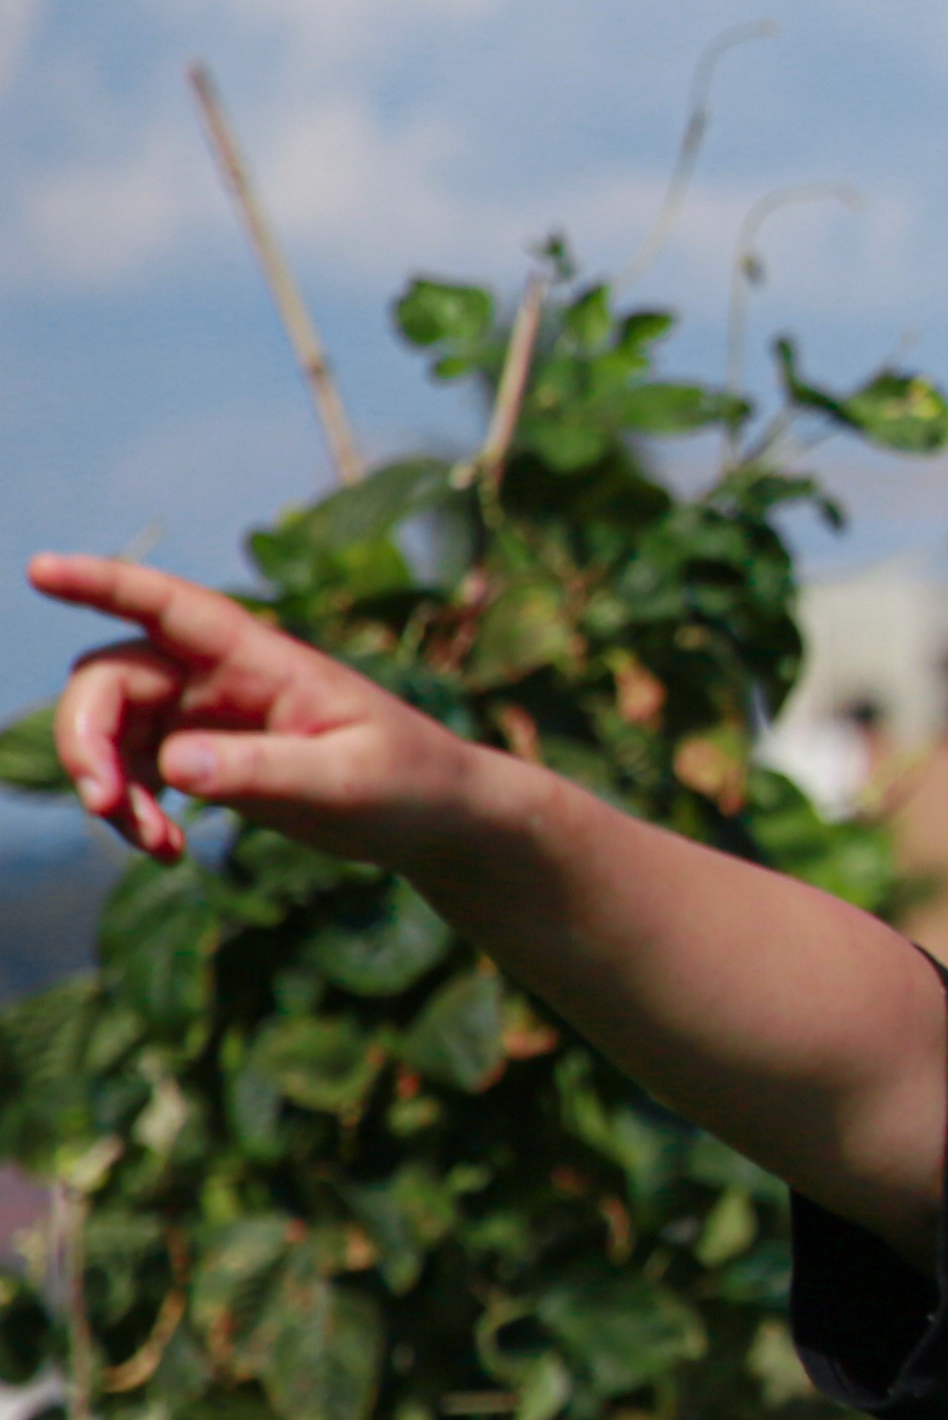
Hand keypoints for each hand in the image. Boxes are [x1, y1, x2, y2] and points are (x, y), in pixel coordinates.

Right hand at [31, 551, 501, 870]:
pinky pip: (134, 773)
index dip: (103, 583)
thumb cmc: (408, 782)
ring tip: (156, 844)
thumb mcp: (347, 780)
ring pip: (112, 732)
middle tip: (106, 805)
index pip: (171, 607)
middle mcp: (221, 677)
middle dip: (88, 738)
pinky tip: (170, 850)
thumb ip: (264, 769)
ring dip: (110, 787)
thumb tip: (172, 761)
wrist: (435, 819)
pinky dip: (133, 812)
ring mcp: (205, 715)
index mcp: (263, 658)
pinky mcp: (201, 757)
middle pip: (112, 679)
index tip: (40, 569)